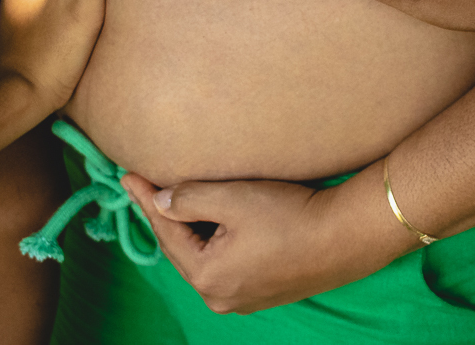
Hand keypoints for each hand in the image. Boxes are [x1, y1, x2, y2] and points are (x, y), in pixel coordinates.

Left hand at [121, 166, 402, 313]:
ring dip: (193, 228)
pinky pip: (227, 262)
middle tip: (148, 185)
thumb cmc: (289, 215)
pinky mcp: (266, 290)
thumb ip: (188, 198)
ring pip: (205, 256)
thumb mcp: (231, 198)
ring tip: (177, 198)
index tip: (127, 175)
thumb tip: (160, 200)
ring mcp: (246, 298)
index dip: (145, 200)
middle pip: (183, 249)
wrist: (347, 236)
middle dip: (167, 217)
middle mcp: (222, 297)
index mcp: (207, 277)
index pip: (165, 233)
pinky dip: (216, 239)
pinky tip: (216, 220)